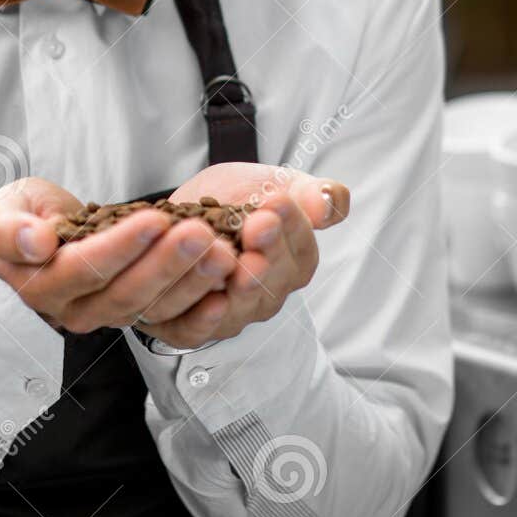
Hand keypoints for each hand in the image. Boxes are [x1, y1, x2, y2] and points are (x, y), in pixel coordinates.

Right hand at [0, 177, 239, 333]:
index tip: (154, 219)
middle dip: (167, 263)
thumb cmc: (25, 216)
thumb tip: (36, 243)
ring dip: (192, 280)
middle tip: (201, 234)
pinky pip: (171, 320)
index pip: (84, 268)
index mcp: (41, 285)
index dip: (121, 246)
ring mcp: (110, 315)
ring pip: (154, 306)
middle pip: (126, 293)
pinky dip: (201, 309)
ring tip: (222, 251)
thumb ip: (10, 228)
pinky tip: (225, 292)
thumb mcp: (3, 210)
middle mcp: (77, 310)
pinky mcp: (138, 312)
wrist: (41, 230)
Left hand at [133, 164, 350, 349]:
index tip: (276, 200)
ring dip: (241, 284)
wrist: (189, 213)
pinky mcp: (194, 326)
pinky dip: (204, 320)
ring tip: (232, 257)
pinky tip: (209, 299)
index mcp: (296, 261)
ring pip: (242, 306)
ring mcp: (235, 312)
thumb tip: (327, 203)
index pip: (302, 248)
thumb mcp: (278, 184)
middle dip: (267, 250)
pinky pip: (201, 331)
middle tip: (258, 224)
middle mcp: (270, 293)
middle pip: (274, 278)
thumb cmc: (240, 198)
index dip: (291, 224)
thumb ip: (312, 194)